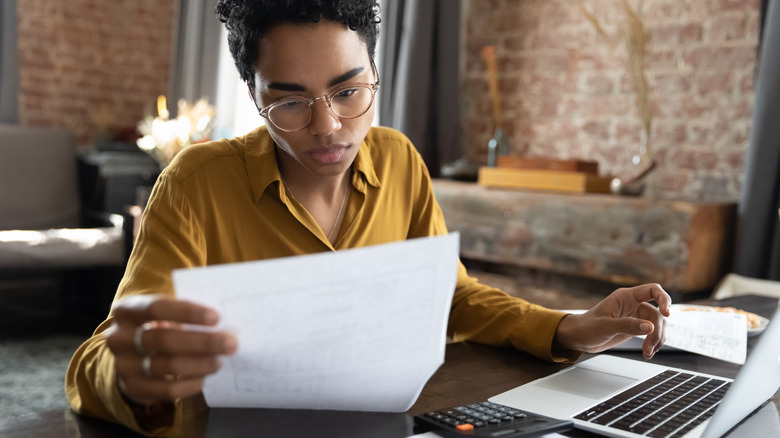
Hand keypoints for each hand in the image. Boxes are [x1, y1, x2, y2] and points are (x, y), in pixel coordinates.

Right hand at [104, 295, 237, 405]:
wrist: (132, 357)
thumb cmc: (158, 327)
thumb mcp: (164, 314)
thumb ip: (185, 314)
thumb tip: (225, 319)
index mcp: (127, 310)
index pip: (156, 308)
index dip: (187, 312)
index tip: (216, 317)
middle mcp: (119, 337)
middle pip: (164, 339)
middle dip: (202, 342)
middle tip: (230, 343)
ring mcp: (123, 364)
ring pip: (166, 366)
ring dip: (199, 364)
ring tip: (219, 361)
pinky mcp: (132, 388)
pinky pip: (166, 390)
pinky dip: (189, 384)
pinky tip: (204, 378)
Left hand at [554, 283, 670, 358]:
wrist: (579, 338)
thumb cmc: (587, 327)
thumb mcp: (605, 326)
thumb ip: (627, 325)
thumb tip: (649, 327)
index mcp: (625, 297)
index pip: (652, 290)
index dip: (664, 299)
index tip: (667, 313)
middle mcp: (633, 304)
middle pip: (657, 313)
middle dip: (657, 331)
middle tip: (649, 347)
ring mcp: (635, 316)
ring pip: (657, 325)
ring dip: (656, 340)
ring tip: (648, 353)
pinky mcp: (635, 328)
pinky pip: (652, 333)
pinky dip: (654, 343)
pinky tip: (648, 352)